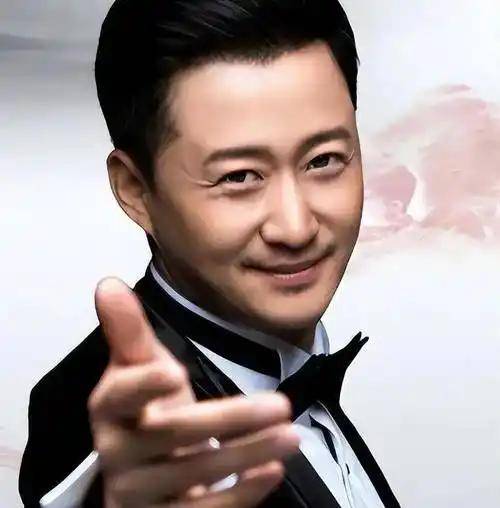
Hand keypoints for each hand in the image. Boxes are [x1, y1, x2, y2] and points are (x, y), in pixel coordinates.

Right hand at [88, 277, 299, 507]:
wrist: (142, 474)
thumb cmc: (144, 413)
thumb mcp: (137, 371)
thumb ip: (129, 332)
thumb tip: (109, 284)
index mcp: (113, 409)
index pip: (121, 397)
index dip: (143, 387)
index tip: (173, 372)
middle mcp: (120, 453)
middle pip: (174, 435)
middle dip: (229, 421)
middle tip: (280, 405)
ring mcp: (142, 492)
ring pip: (196, 476)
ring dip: (248, 454)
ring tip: (290, 435)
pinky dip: (241, 494)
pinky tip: (273, 471)